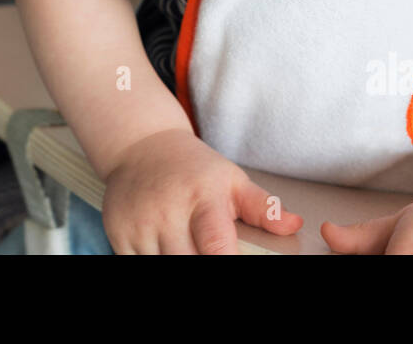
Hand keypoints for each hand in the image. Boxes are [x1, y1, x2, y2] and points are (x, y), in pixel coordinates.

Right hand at [100, 127, 302, 253]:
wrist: (140, 146)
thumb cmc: (192, 168)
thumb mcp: (231, 180)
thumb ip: (262, 207)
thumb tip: (294, 225)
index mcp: (203, 197)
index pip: (216, 244)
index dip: (225, 262)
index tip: (233, 262)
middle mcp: (168, 211)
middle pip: (188, 263)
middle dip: (202, 265)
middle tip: (209, 253)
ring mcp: (140, 224)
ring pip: (162, 267)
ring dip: (178, 264)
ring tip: (188, 248)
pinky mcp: (118, 234)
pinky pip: (137, 265)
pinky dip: (154, 263)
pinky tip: (166, 251)